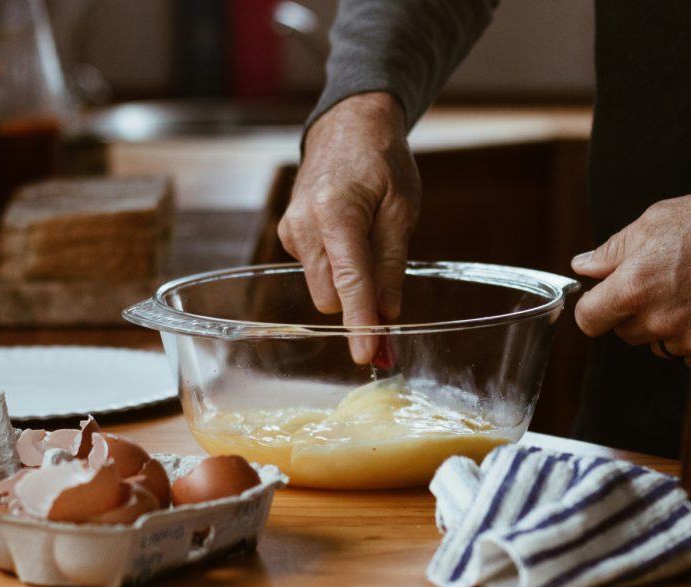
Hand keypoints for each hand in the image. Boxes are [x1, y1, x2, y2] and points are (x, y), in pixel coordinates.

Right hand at [278, 92, 420, 362]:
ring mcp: (291, 231)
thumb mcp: (402, 210)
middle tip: (390, 304)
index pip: (350, 283)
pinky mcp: (288, 235)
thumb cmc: (381, 162)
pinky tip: (349, 238)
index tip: (366, 356)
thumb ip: (392, 265)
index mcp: (336, 214)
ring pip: (322, 288)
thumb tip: (388, 317)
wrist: (347, 126)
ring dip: (348, 285)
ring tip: (370, 244)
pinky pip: (316, 271)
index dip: (360, 324)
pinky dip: (336, 268)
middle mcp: (304, 225)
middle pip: (331, 296)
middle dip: (359, 306)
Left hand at [570, 171, 690, 365]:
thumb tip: (583, 266)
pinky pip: (683, 348)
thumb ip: (611, 251)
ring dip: (660, 322)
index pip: (589, 320)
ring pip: (653, 340)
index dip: (591, 308)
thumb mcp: (654, 222)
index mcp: (635, 286)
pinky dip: (687, 331)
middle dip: (630, 311)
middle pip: (622, 331)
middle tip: (655, 281)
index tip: (599, 298)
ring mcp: (686, 335)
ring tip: (684, 287)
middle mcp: (658, 318)